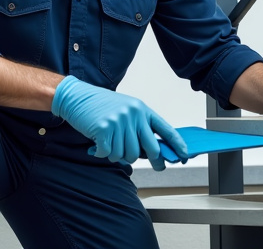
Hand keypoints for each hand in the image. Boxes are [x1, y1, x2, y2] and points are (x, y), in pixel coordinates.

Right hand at [52, 76, 187, 168]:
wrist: (77, 97)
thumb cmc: (101, 106)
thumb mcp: (126, 111)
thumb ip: (140, 128)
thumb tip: (153, 152)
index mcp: (142, 109)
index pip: (165, 129)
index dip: (177, 144)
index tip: (185, 156)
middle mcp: (133, 115)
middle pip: (150, 148)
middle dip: (155, 161)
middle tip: (157, 167)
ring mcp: (119, 121)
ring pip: (127, 155)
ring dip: (118, 155)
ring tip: (110, 143)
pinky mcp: (104, 129)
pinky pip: (109, 154)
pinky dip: (102, 153)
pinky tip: (97, 143)